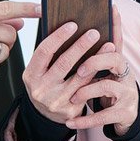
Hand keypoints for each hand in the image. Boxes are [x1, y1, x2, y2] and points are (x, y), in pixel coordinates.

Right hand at [24, 9, 136, 131]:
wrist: (47, 115)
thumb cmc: (46, 84)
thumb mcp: (39, 72)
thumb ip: (49, 56)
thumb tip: (68, 28)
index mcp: (31, 76)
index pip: (44, 51)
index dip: (59, 37)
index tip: (73, 24)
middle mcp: (41, 90)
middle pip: (64, 63)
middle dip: (80, 46)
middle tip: (94, 32)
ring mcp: (56, 101)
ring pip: (80, 77)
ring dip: (96, 59)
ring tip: (108, 45)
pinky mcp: (71, 110)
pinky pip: (87, 89)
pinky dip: (98, 74)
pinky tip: (107, 64)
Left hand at [64, 6, 137, 135]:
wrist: (128, 116)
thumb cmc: (111, 88)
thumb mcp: (108, 70)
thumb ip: (99, 52)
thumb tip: (88, 26)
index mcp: (120, 62)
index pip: (117, 40)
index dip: (115, 26)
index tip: (110, 11)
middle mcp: (127, 74)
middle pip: (114, 59)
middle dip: (94, 61)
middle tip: (79, 69)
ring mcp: (127, 94)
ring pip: (107, 87)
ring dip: (87, 91)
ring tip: (72, 98)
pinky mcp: (123, 113)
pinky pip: (102, 116)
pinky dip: (84, 120)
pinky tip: (70, 122)